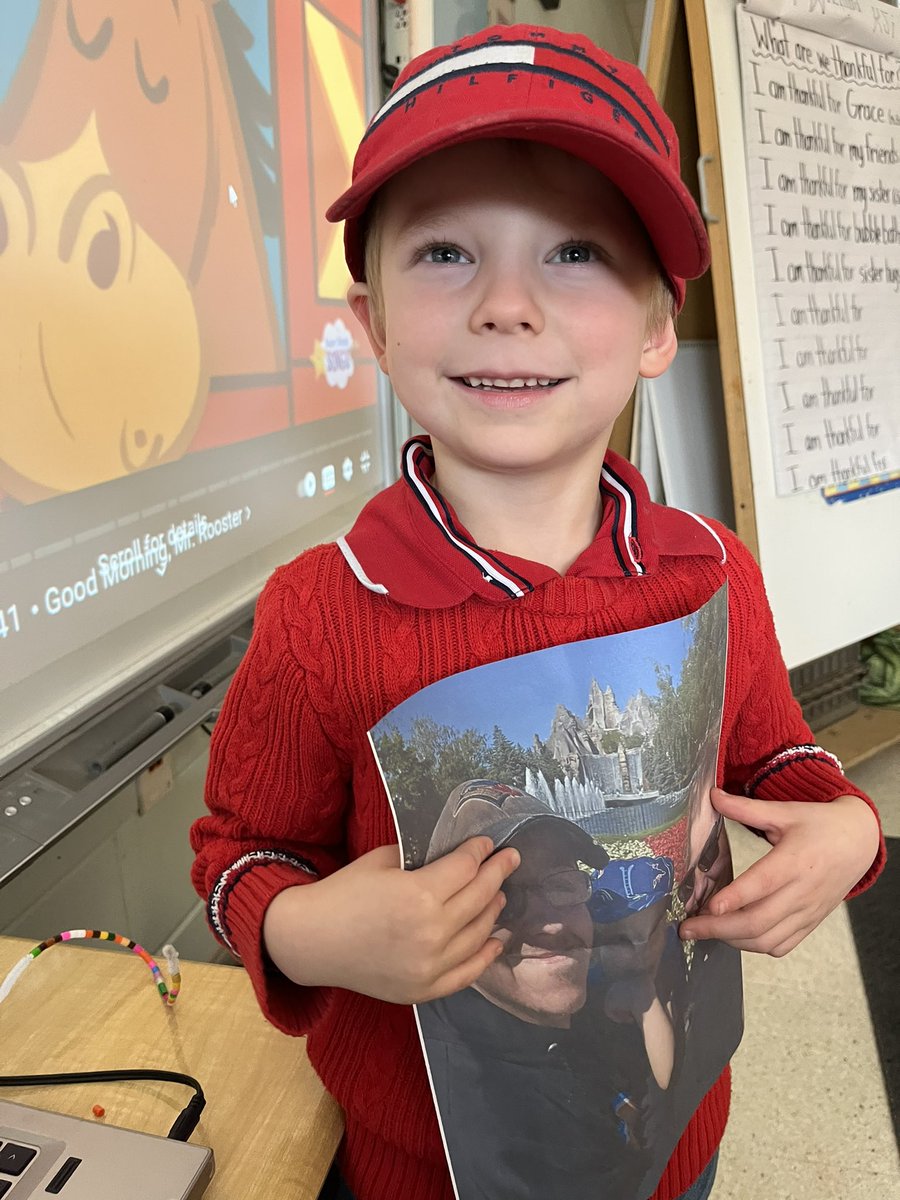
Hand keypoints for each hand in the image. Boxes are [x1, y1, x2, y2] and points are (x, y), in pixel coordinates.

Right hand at [263, 837, 519, 1003]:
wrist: (311, 941)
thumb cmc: (345, 892)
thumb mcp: (383, 861)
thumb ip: (422, 857)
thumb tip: (455, 853)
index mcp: (419, 894)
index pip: (466, 868)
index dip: (480, 851)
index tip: (488, 843)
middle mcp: (432, 932)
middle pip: (480, 897)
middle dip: (498, 873)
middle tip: (510, 859)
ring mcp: (431, 966)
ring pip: (480, 933)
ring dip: (494, 909)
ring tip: (499, 894)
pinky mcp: (425, 990)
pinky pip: (468, 973)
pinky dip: (487, 955)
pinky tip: (497, 939)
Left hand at [679, 788, 879, 956]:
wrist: (859, 843)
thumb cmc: (820, 825)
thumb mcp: (784, 811)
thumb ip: (746, 808)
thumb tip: (712, 795)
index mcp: (794, 861)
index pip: (761, 884)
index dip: (734, 898)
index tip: (708, 906)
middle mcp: (801, 892)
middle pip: (757, 921)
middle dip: (717, 929)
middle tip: (687, 928)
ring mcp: (807, 912)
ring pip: (766, 940)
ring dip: (732, 940)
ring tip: (704, 931)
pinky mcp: (810, 923)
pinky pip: (780, 946)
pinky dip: (754, 946)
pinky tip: (734, 935)